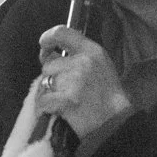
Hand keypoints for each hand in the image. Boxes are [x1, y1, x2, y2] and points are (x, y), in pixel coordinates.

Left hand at [37, 25, 130, 140]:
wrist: (114, 123)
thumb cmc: (108, 96)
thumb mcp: (101, 65)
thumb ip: (80, 56)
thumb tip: (51, 53)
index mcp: (92, 51)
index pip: (62, 33)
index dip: (47, 38)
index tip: (44, 45)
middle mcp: (82, 63)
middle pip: (49, 64)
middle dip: (51, 77)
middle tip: (63, 88)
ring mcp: (73, 82)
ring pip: (44, 82)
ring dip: (48, 92)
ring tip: (63, 101)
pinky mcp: (65, 101)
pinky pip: (42, 100)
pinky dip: (44, 107)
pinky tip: (55, 110)